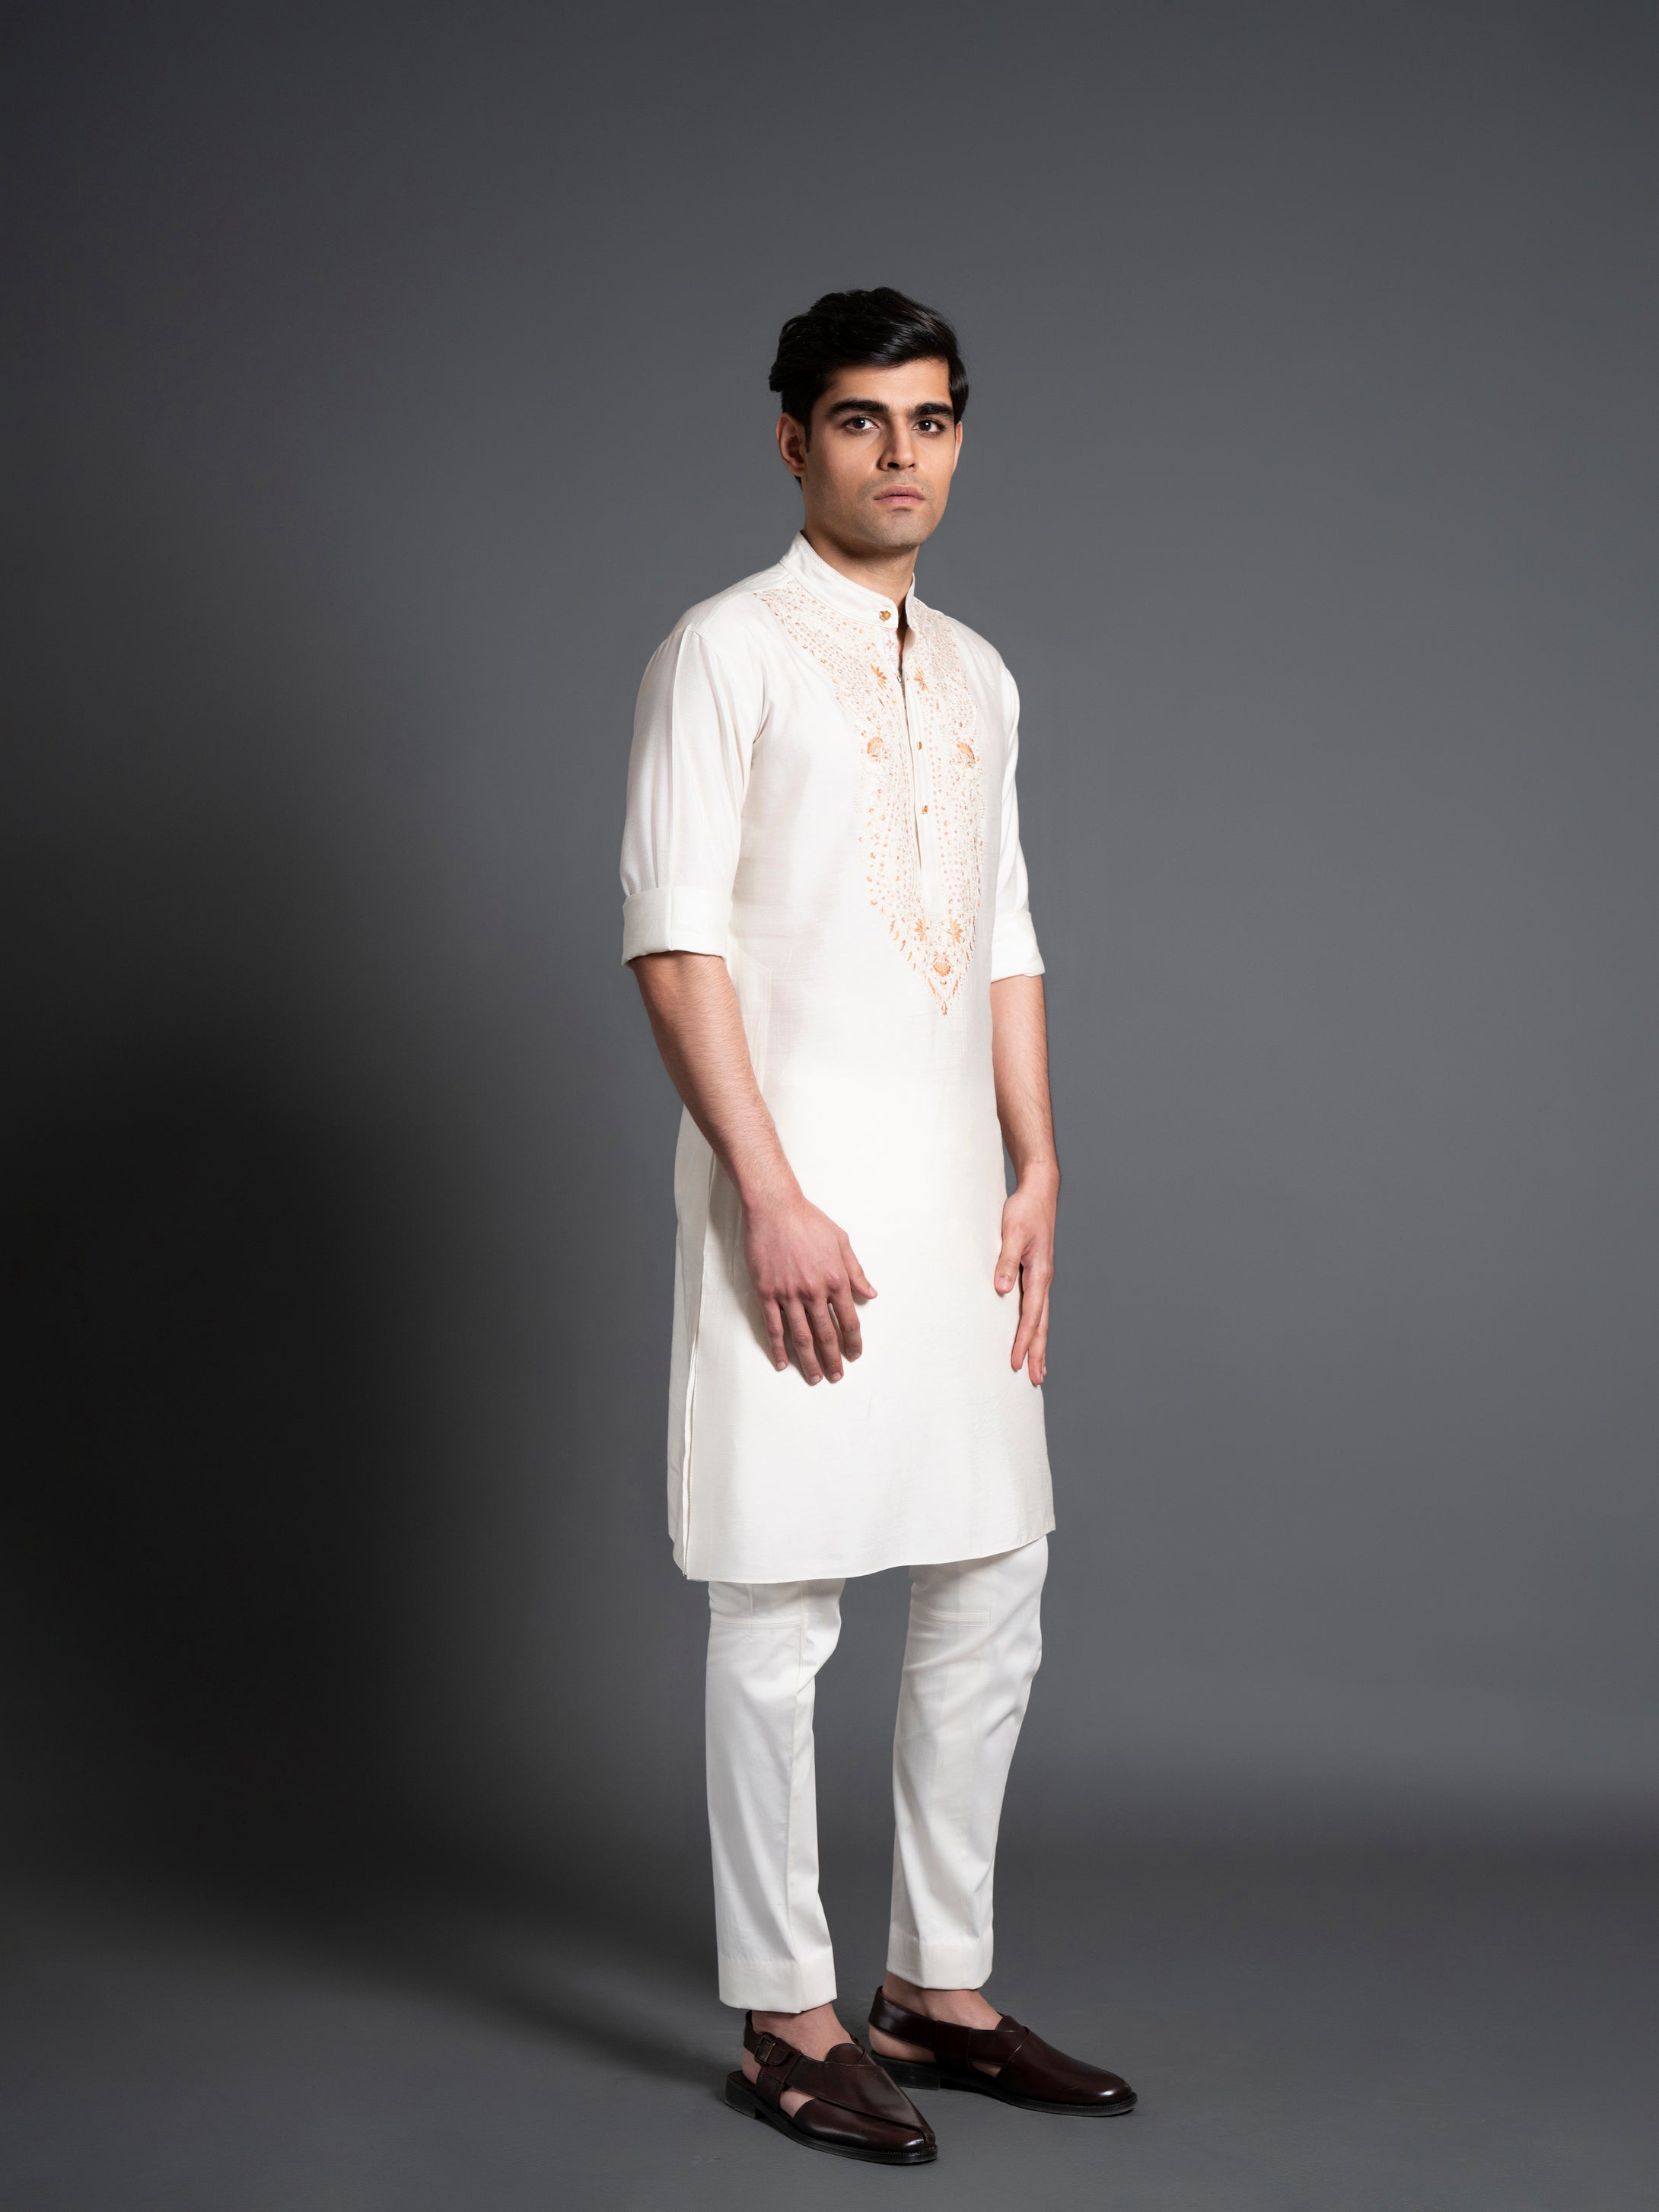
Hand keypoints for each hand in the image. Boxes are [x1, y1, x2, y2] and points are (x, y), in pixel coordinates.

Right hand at [744, 1191, 876, 1383]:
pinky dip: (779, 1348)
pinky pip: (774, 1326)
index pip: (849, 1320)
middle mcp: (814, 1290)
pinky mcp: (767, 1292)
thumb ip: (856, 1271)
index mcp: (835, 1278)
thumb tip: (870, 1293)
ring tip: (815, 1378)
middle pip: (826, 1334)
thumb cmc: (808, 1220)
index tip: (854, 1355)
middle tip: (837, 1376)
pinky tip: (783, 1363)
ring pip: (801, 1336)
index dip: (853, 1341)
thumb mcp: (841, 1241)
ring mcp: (788, 1294)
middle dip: (833, 1359)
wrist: (774, 1208)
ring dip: (809, 1361)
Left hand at [995, 1170, 1056, 1385]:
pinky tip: (1030, 1334)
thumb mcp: (1012, 1233)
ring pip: (1041, 1319)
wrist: (1039, 1191)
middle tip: (1035, 1380)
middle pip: (1041, 1325)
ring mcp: (1041, 1278)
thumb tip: (1002, 1289)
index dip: (1022, 1341)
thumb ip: (1006, 1261)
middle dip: (1037, 1353)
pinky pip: (1036, 1307)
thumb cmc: (1025, 1211)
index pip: (1031, 1316)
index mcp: (1040, 1274)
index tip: (1014, 1363)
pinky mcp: (1035, 1273)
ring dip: (1038, 1344)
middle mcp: (1043, 1280)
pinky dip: (1034, 1326)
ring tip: (1037, 1369)